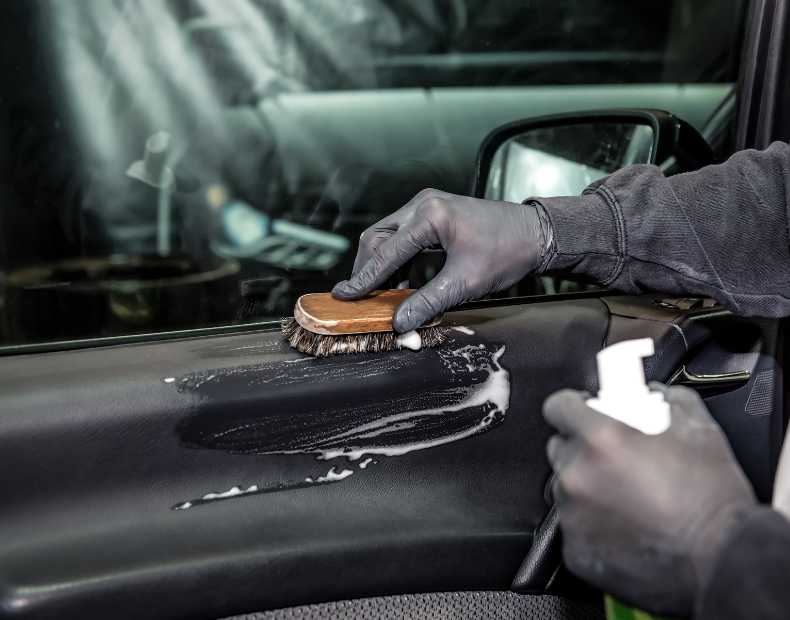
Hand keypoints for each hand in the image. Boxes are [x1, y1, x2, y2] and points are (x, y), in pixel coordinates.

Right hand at [332, 189, 550, 332]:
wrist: (536, 234)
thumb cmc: (507, 252)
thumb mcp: (465, 283)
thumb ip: (428, 302)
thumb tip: (400, 322)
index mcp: (430, 215)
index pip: (385, 252)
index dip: (364, 278)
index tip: (345, 296)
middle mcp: (423, 204)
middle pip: (378, 238)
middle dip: (366, 269)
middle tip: (358, 297)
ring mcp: (427, 205)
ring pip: (387, 234)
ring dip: (379, 263)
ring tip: (375, 292)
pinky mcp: (433, 212)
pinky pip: (402, 234)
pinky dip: (394, 256)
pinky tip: (397, 280)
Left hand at [543, 384, 755, 616]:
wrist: (723, 559)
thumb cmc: (712, 497)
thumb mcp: (697, 426)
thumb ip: (662, 399)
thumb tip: (648, 395)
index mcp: (601, 438)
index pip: (558, 407)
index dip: (573, 408)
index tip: (584, 414)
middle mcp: (578, 474)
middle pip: (560, 447)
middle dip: (583, 449)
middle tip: (617, 460)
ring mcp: (573, 514)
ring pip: (566, 488)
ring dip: (588, 487)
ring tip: (626, 496)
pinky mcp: (576, 548)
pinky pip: (575, 525)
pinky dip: (593, 524)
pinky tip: (624, 524)